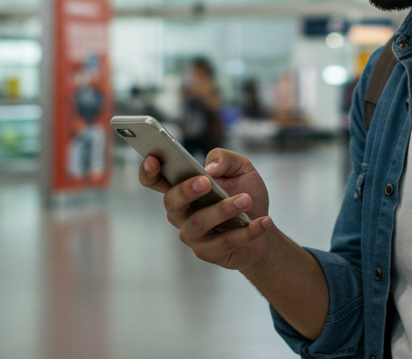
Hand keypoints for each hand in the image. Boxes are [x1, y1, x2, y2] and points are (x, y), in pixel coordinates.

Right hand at [139, 148, 274, 269]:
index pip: (155, 180)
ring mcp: (192, 235)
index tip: (153, 159)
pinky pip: (225, 243)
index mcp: (182, 188)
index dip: (148, 171)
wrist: (263, 225)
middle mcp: (180, 213)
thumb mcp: (241, 168)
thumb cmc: (246, 192)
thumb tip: (210, 168)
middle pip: (172, 203)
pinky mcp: (208, 252)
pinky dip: (247, 232)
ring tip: (247, 199)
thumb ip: (225, 159)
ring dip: (224, 210)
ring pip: (200, 223)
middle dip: (186, 191)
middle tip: (205, 182)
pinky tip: (263, 221)